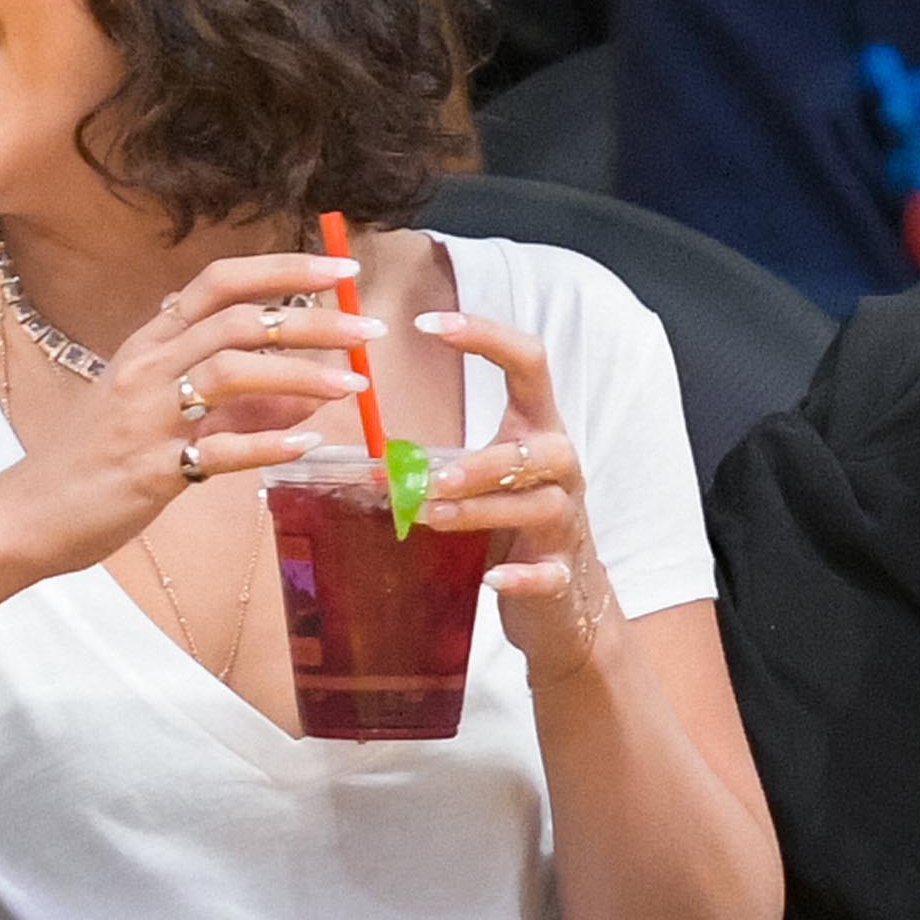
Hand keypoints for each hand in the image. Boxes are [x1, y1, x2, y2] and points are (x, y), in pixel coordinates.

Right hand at [4, 249, 372, 576]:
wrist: (29, 514)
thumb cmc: (94, 460)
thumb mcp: (158, 414)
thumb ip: (233, 400)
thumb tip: (310, 390)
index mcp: (147, 345)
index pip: (218, 283)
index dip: (282, 269)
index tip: (339, 272)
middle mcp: (145, 369)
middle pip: (239, 322)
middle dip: (314, 322)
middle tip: (367, 332)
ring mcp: (145, 418)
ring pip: (232, 372)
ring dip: (302, 375)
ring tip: (354, 387)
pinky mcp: (149, 470)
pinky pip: (218, 450)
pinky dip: (268, 443)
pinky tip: (307, 444)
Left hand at [403, 309, 615, 683]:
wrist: (560, 596)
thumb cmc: (507, 522)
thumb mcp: (475, 477)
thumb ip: (433, 454)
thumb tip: (355, 435)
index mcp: (535, 429)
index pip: (528, 363)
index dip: (485, 336)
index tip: (425, 322)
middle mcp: (558, 467)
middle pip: (536, 448)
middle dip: (481, 461)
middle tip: (424, 476)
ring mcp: (564, 521)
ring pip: (536, 506)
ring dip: (479, 511)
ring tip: (429, 515)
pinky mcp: (560, 572)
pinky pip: (546, 573)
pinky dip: (520, 576)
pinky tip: (492, 578)